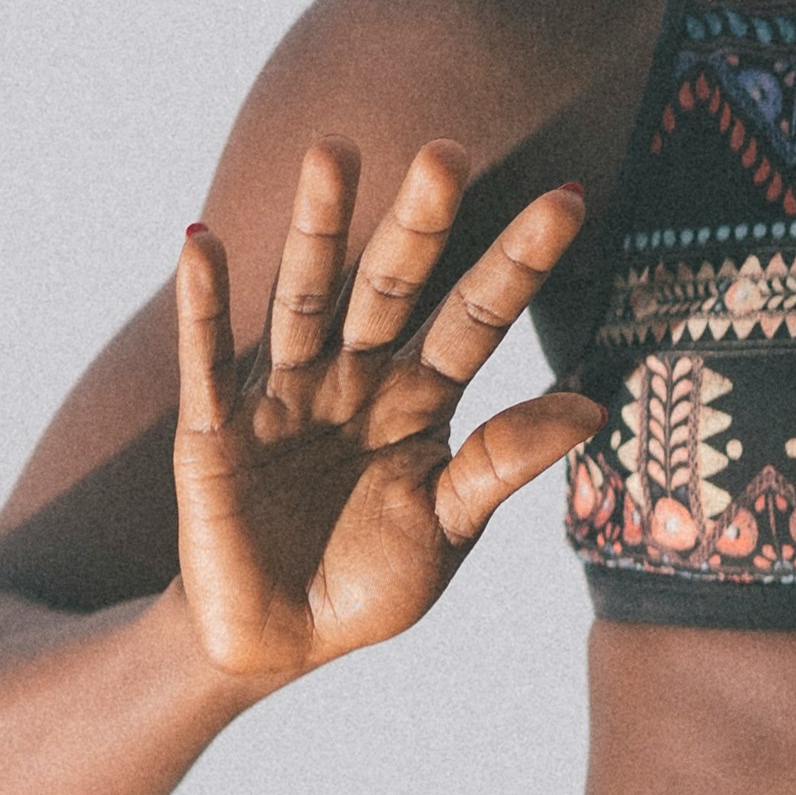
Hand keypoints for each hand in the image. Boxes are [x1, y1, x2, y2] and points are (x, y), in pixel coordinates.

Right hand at [170, 141, 597, 698]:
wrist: (281, 641)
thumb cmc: (370, 580)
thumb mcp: (449, 525)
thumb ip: (502, 462)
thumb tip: (592, 407)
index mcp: (418, 397)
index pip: (476, 317)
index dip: (518, 262)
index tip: (569, 200)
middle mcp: (353, 377)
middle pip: (390, 287)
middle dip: (417, 225)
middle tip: (447, 152)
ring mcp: (284, 396)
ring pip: (305, 299)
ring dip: (316, 229)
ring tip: (332, 154)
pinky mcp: (216, 433)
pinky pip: (209, 361)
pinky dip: (205, 307)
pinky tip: (203, 247)